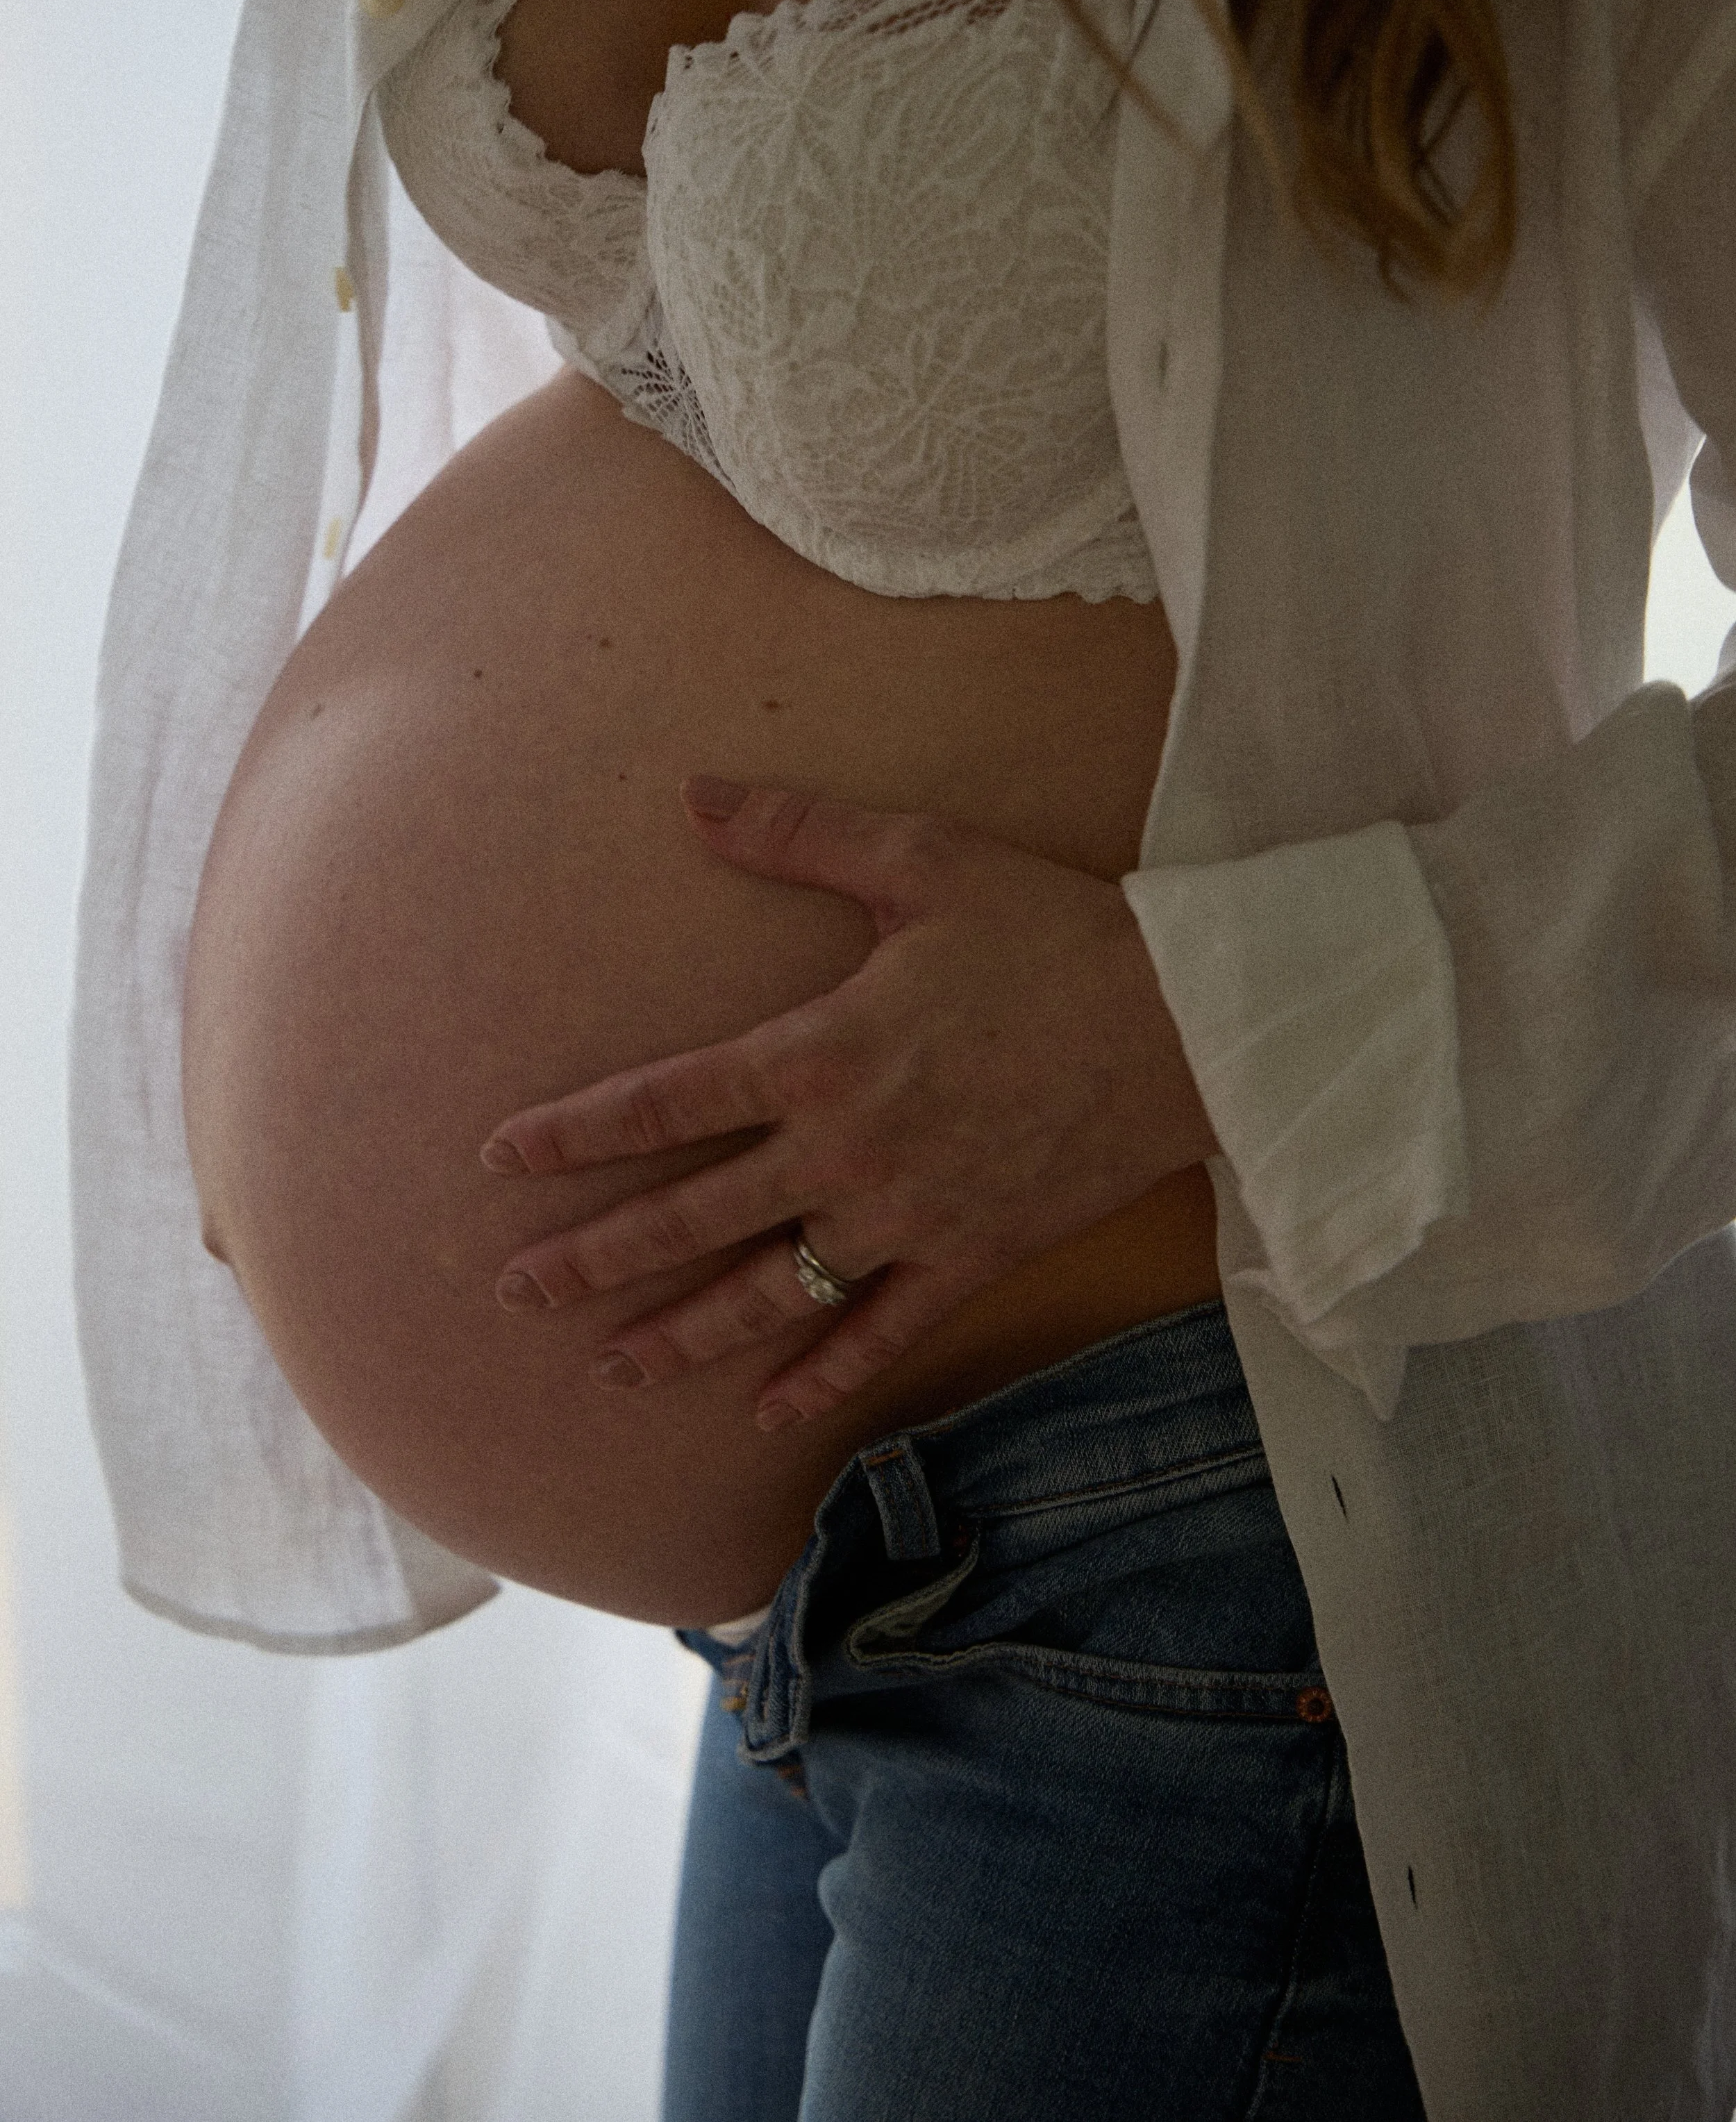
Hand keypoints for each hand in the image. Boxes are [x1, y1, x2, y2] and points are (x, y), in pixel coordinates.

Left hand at [480, 779, 1218, 1430]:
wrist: (1191, 1022)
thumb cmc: (1054, 931)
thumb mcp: (923, 859)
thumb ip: (799, 833)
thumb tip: (692, 795)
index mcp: (819, 1051)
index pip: (665, 1103)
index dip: (575, 1133)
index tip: (500, 1159)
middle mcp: (846, 1150)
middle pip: (693, 1218)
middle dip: (594, 1258)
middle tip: (513, 1292)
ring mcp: (908, 1217)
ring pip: (771, 1293)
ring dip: (683, 1334)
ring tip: (611, 1368)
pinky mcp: (971, 1256)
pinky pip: (882, 1331)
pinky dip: (824, 1375)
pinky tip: (770, 1409)